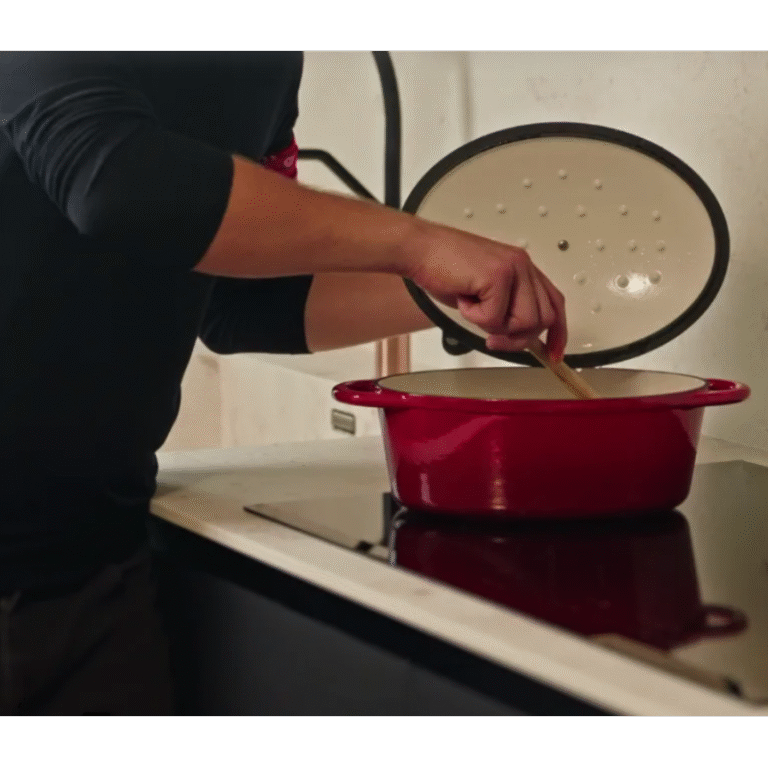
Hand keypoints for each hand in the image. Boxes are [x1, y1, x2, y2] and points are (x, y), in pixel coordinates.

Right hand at [408, 225, 567, 360]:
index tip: (551, 354)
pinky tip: (463, 298)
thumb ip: (507, 309)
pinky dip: (474, 317)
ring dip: (494, 327)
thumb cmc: (444, 268)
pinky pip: (495, 318)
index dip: (557, 332)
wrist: (420, 249)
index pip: (554, 303)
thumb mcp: (484, 293)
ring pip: (524, 322)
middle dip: (518, 338)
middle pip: (543, 319)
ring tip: (473, 309)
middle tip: (492, 337)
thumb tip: (519, 337)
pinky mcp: (498, 275)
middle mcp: (524, 266)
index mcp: (524, 268)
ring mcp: (513, 269)